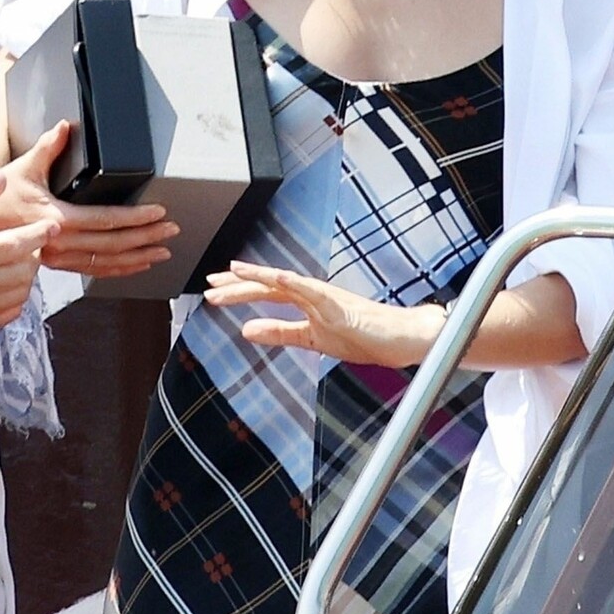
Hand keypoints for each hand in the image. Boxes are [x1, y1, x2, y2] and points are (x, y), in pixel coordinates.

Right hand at [0, 120, 178, 278]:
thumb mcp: (22, 168)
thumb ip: (48, 147)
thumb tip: (66, 126)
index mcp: (56, 218)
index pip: (105, 220)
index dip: (135, 217)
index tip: (158, 213)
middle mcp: (60, 242)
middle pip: (112, 244)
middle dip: (146, 238)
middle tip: (171, 230)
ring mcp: (58, 258)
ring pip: (105, 264)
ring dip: (137, 258)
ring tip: (162, 252)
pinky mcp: (56, 265)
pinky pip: (92, 272)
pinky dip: (117, 270)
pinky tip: (136, 266)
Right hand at [0, 171, 56, 332]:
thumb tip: (1, 178)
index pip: (14, 245)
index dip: (38, 235)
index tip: (52, 226)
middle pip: (23, 270)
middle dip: (33, 254)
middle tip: (27, 244)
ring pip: (22, 292)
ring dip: (27, 276)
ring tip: (15, 262)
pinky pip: (11, 312)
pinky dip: (17, 296)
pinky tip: (6, 282)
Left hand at [202, 261, 446, 367]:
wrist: (405, 339)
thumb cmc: (366, 336)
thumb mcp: (314, 339)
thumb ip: (282, 333)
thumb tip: (247, 330)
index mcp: (308, 301)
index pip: (268, 293)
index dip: (240, 290)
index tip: (214, 290)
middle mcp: (314, 293)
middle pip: (270, 286)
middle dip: (238, 285)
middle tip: (208, 285)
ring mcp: (328, 297)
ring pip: (286, 283)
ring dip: (258, 279)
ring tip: (232, 274)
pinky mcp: (341, 306)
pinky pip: (313, 291)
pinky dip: (293, 283)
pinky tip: (274, 278)